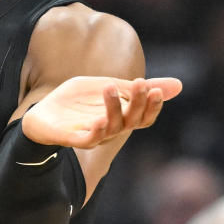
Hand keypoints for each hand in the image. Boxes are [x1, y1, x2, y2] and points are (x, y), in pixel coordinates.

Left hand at [21, 76, 181, 148]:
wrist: (44, 113)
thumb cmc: (78, 102)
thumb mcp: (111, 87)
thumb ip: (137, 88)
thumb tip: (180, 85)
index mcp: (122, 117)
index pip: (145, 118)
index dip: (152, 106)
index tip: (155, 89)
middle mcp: (112, 129)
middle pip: (132, 121)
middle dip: (138, 103)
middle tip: (140, 84)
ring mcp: (94, 135)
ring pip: (112, 127)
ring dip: (114, 108)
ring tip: (110, 87)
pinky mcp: (74, 138)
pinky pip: (89, 139)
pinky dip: (96, 130)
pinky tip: (99, 119)